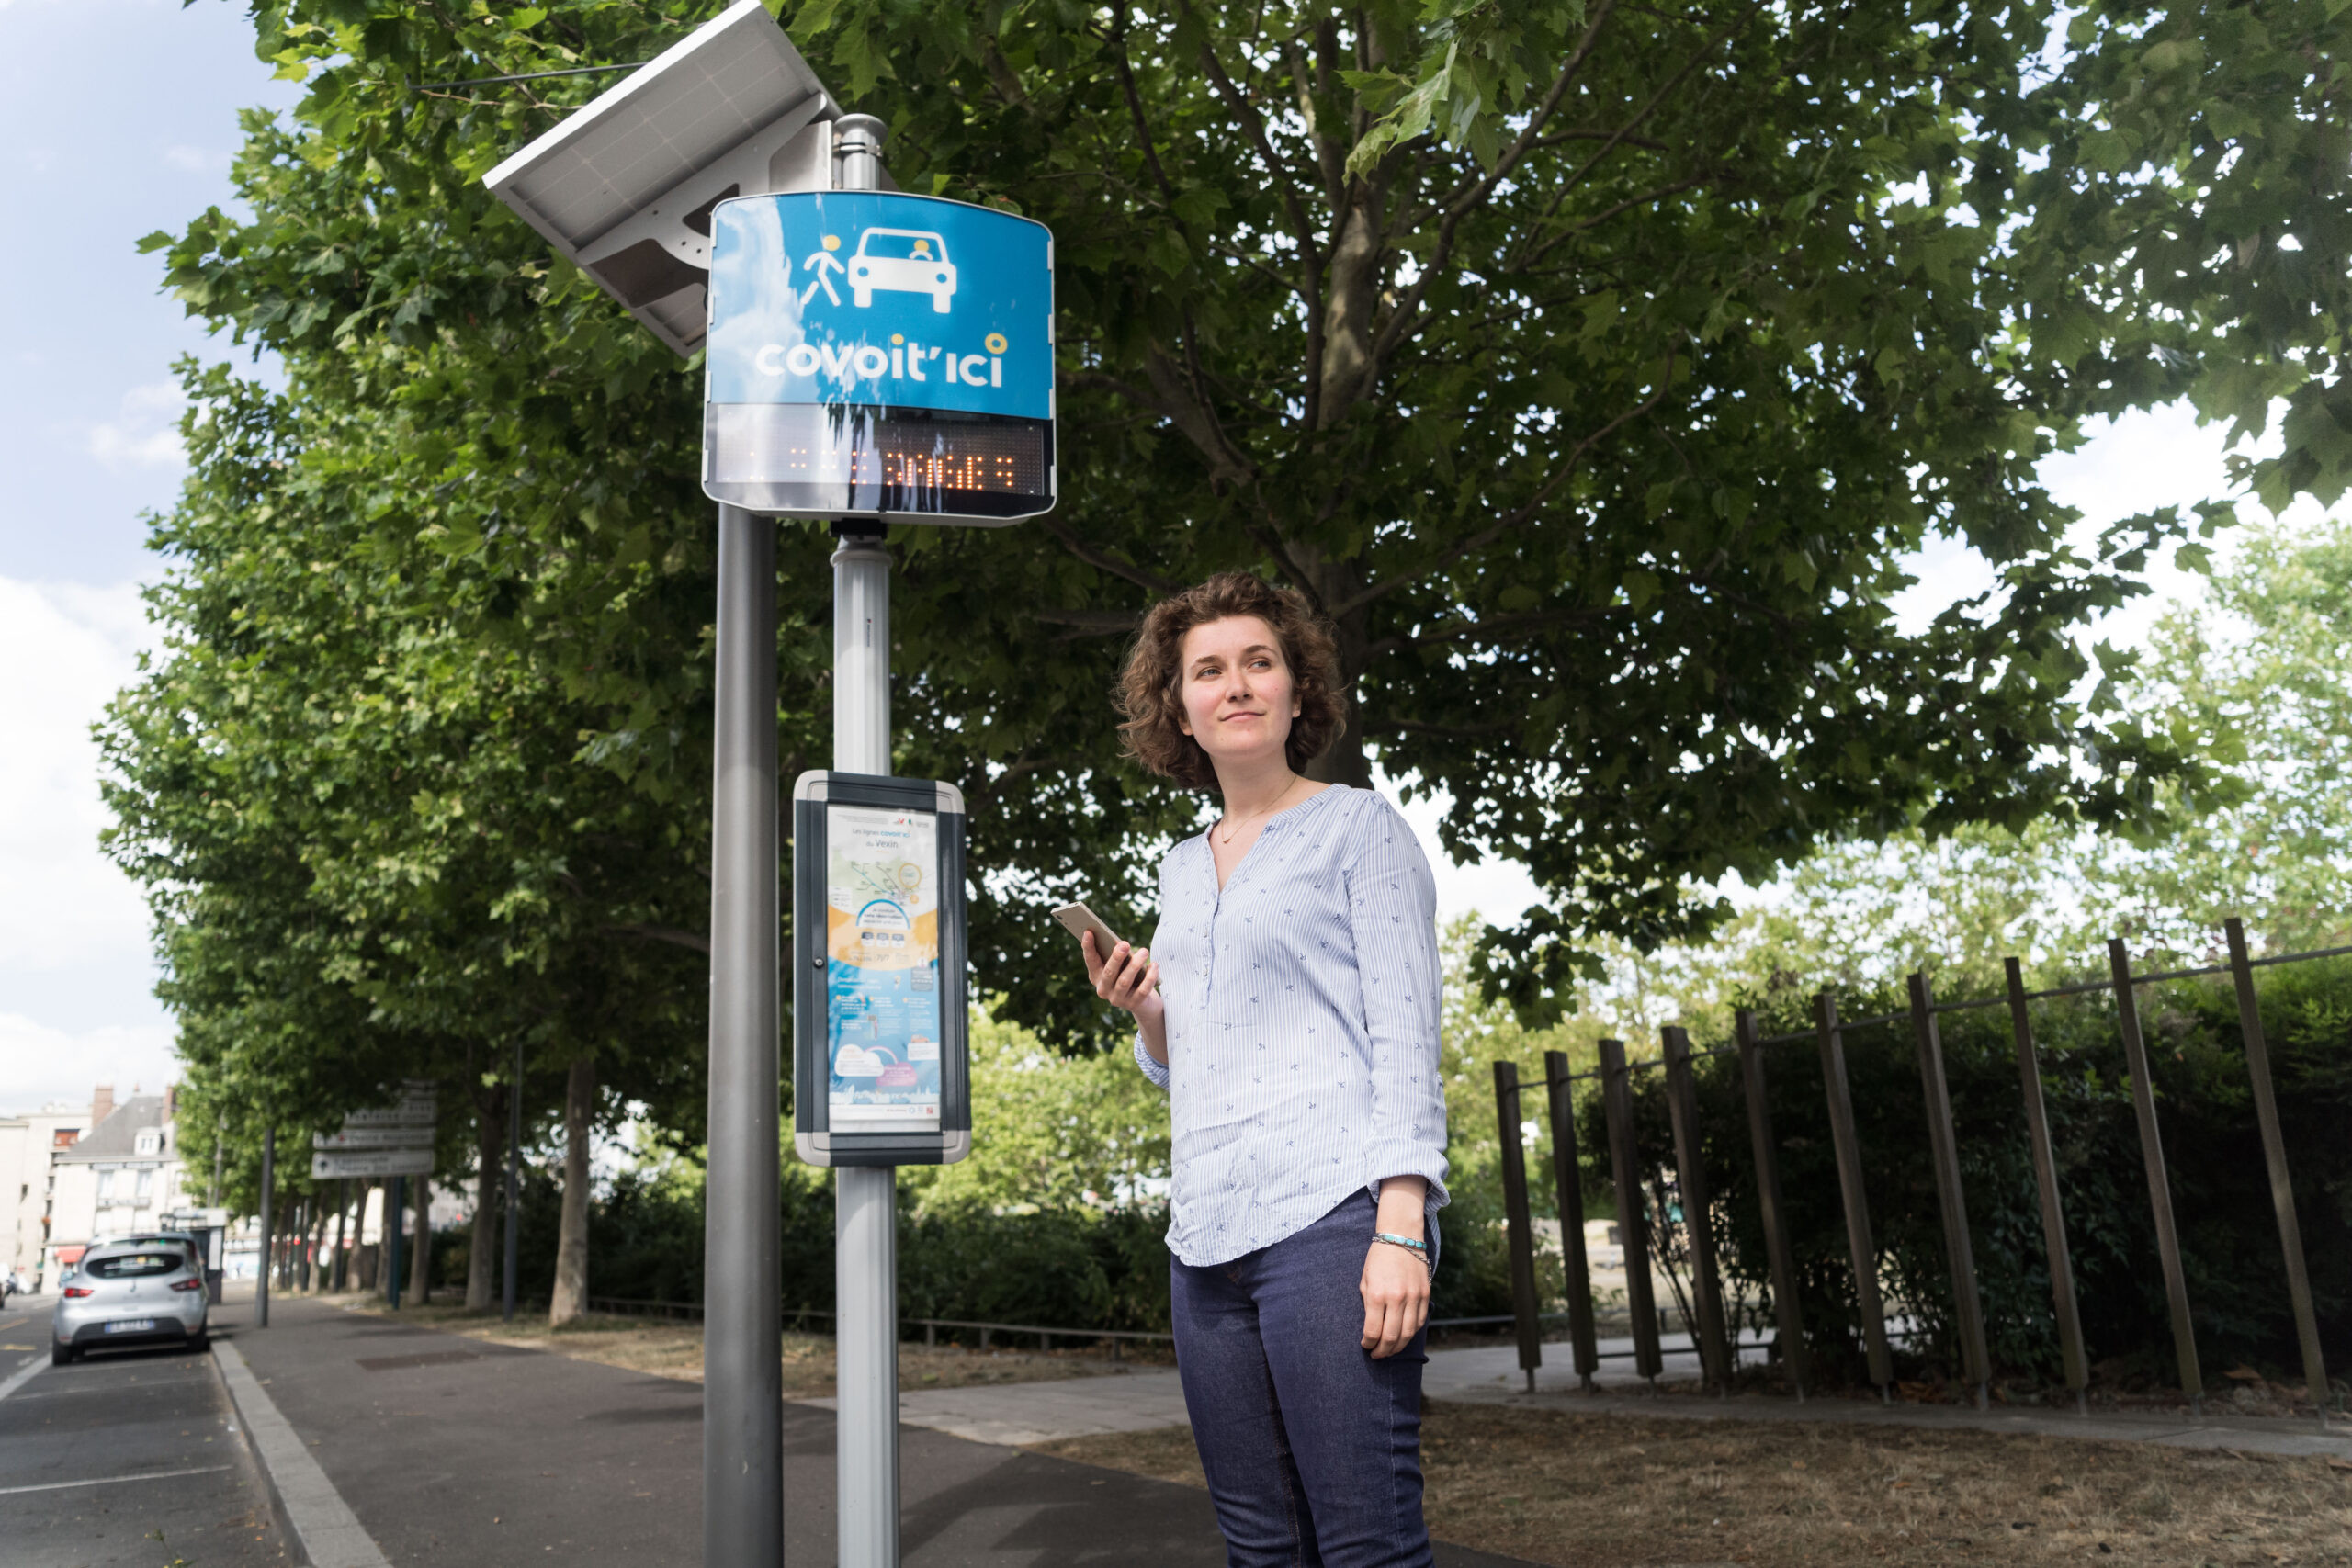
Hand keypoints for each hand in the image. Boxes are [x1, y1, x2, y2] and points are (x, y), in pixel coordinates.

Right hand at [1083, 931, 1165, 1059]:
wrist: (1143, 1002)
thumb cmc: (1130, 974)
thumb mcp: (1121, 965)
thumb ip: (1117, 955)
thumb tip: (1121, 943)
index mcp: (1096, 976)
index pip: (1090, 961)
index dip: (1088, 947)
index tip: (1088, 931)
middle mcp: (1103, 990)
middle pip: (1109, 973)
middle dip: (1116, 957)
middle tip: (1125, 943)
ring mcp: (1117, 999)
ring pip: (1125, 981)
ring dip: (1135, 965)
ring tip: (1144, 951)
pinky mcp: (1134, 1005)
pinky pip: (1142, 990)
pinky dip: (1149, 977)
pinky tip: (1154, 965)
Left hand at [1359, 1235, 1429, 1359]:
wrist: (1401, 1237)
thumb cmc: (1378, 1259)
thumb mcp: (1365, 1280)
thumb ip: (1368, 1305)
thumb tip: (1370, 1330)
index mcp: (1377, 1294)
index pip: (1373, 1331)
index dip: (1368, 1344)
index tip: (1365, 1346)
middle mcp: (1397, 1298)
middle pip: (1391, 1337)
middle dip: (1382, 1351)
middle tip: (1376, 1355)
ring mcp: (1413, 1297)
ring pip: (1408, 1334)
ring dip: (1397, 1347)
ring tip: (1389, 1350)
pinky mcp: (1425, 1294)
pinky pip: (1420, 1322)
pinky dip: (1411, 1333)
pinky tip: (1403, 1336)